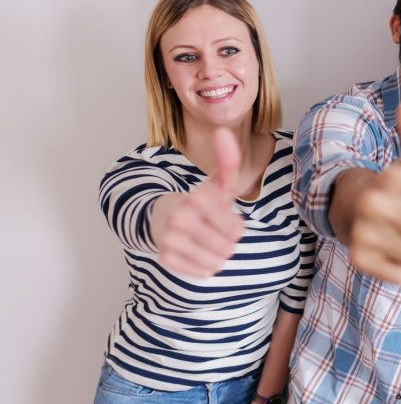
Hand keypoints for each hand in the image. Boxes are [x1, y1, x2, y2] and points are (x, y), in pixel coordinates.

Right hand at [154, 128, 242, 277]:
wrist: (160, 217)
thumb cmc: (199, 202)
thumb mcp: (216, 184)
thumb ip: (227, 162)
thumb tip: (223, 131)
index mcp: (197, 199)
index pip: (236, 229)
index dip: (235, 226)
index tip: (224, 217)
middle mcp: (181, 219)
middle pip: (228, 247)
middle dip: (227, 242)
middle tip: (214, 231)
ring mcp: (170, 239)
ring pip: (216, 262)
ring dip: (217, 256)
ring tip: (206, 241)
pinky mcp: (165, 258)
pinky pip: (202, 272)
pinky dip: (204, 266)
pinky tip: (195, 252)